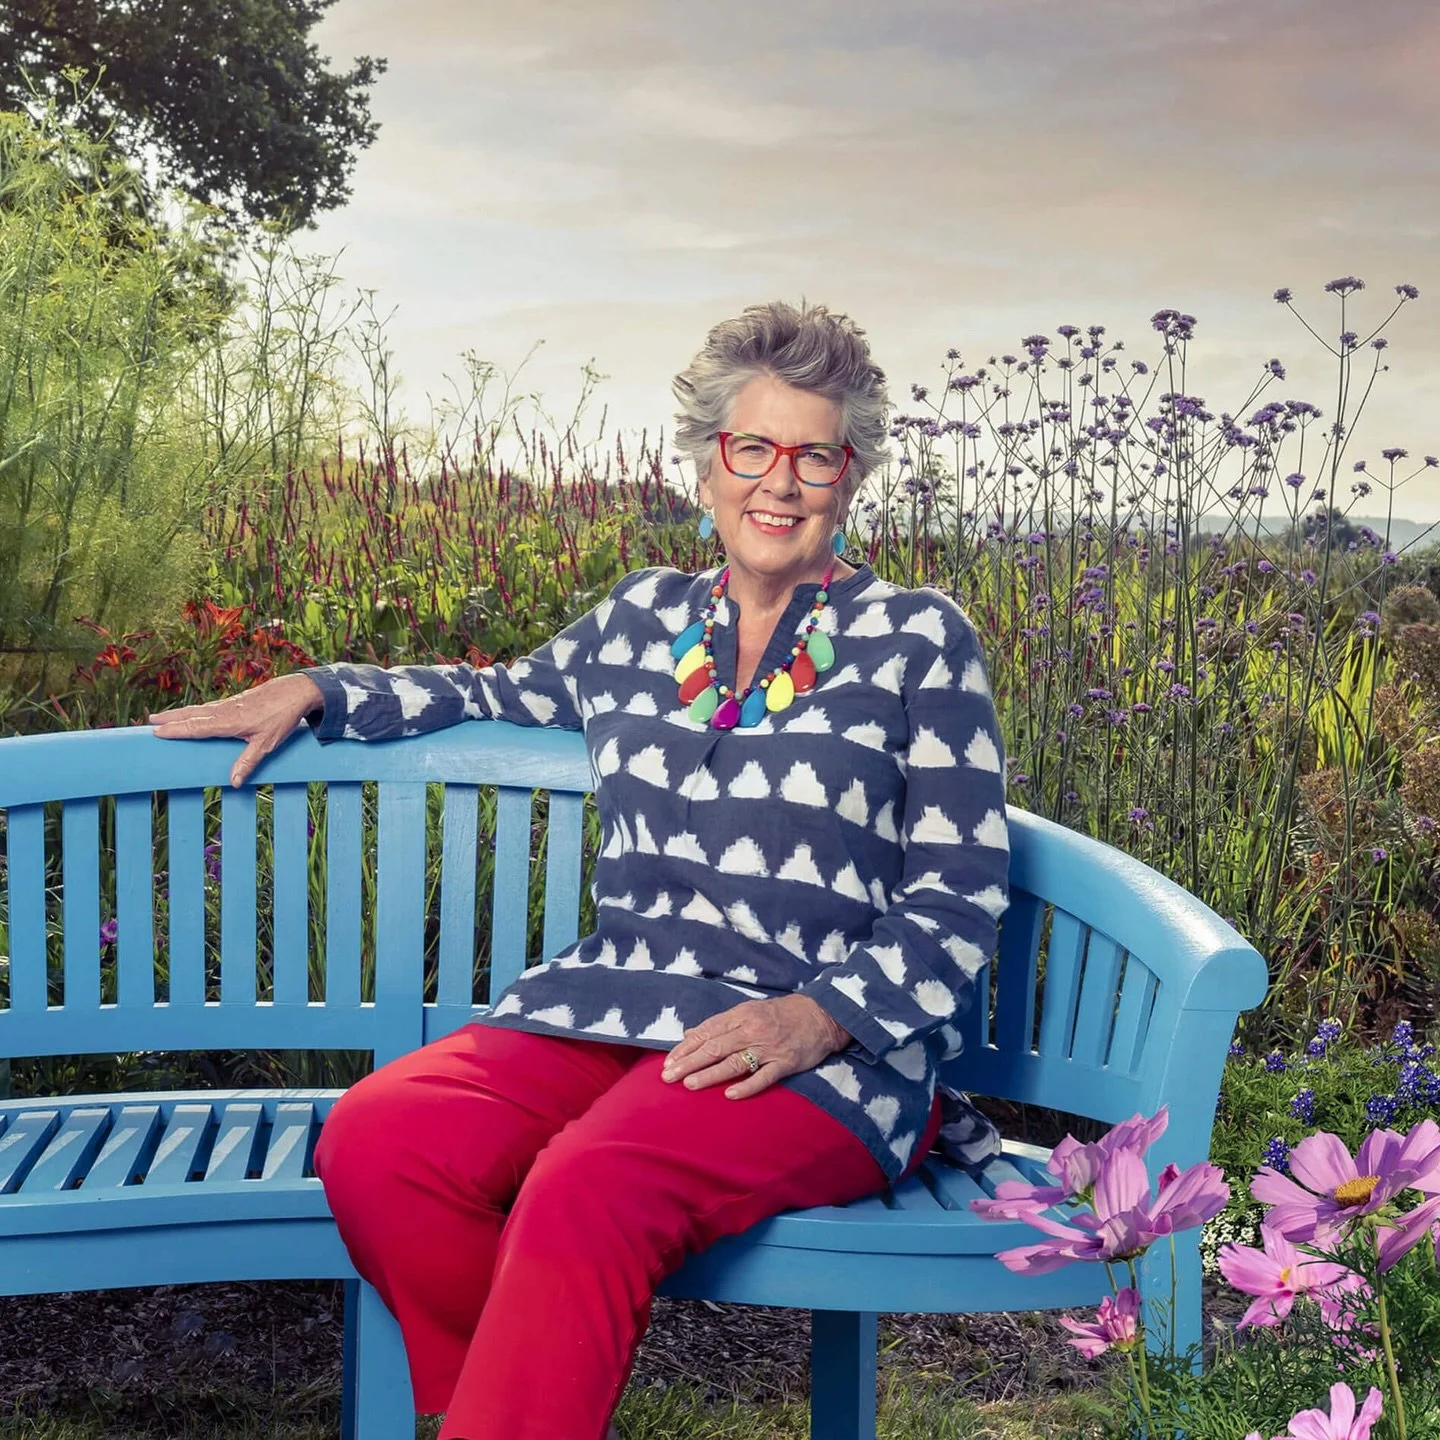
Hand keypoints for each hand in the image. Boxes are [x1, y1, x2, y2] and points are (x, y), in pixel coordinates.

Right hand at [147, 673, 324, 788]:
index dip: (176, 730)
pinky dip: (196, 709)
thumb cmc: (282, 717)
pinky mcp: (237, 700)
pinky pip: (210, 706)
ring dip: (180, 712)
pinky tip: (194, 712)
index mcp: (229, 722)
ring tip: (163, 715)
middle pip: (192, 714)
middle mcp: (225, 710)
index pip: (196, 727)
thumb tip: (232, 782)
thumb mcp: (266, 744)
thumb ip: (248, 762)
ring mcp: (230, 703)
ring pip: (199, 708)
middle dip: (171, 718)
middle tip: (149, 721)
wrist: (297, 691)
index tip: (156, 731)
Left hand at [660, 994, 850, 1099]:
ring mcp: (768, 1048)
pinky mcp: (785, 1063)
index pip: (707, 1032)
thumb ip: (720, 1023)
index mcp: (741, 1015)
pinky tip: (730, 1095)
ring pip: (734, 1062)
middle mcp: (752, 1030)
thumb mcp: (749, 1010)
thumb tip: (690, 1033)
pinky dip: (746, 1086)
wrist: (821, 1015)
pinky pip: (763, 1077)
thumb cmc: (781, 1013)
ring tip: (689, 1084)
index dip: (686, 1047)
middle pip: (715, 1047)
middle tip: (668, 1076)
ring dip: (710, 1074)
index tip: (668, 1061)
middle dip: (689, 1062)